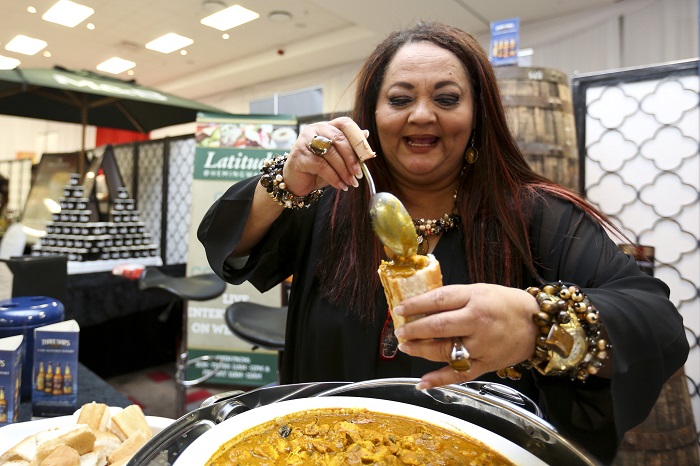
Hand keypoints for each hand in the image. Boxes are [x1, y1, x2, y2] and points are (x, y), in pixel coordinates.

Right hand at [282, 117, 375, 195]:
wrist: (296, 182)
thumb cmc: (318, 169)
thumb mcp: (338, 159)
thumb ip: (350, 148)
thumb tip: (366, 134)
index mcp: (326, 126)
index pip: (345, 124)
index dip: (358, 138)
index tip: (368, 155)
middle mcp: (314, 130)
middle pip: (338, 138)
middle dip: (351, 158)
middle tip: (359, 173)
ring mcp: (305, 141)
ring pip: (331, 153)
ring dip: (344, 170)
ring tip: (351, 182)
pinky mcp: (300, 156)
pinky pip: (321, 166)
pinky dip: (334, 177)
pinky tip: (340, 185)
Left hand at [392, 283, 538, 388]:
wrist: (537, 326)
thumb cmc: (505, 304)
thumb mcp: (479, 290)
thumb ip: (453, 298)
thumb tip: (421, 306)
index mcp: (475, 299)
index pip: (439, 300)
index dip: (415, 305)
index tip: (399, 309)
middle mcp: (478, 323)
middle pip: (439, 326)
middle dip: (414, 330)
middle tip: (399, 332)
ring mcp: (482, 346)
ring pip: (445, 350)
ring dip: (421, 350)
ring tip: (406, 347)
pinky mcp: (485, 365)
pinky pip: (459, 375)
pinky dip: (439, 380)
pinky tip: (422, 382)